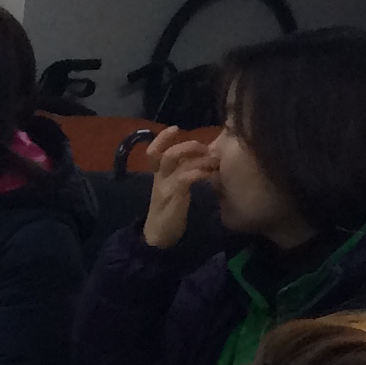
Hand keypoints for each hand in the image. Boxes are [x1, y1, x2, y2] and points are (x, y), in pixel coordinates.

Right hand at [141, 136, 219, 251]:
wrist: (159, 236)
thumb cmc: (170, 211)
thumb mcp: (174, 189)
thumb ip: (182, 173)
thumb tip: (203, 157)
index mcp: (159, 176)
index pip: (153, 152)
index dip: (162, 138)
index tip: (176, 128)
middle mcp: (160, 179)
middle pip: (165, 154)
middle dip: (186, 145)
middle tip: (205, 148)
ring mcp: (165, 188)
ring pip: (173, 162)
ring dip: (195, 157)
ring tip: (212, 161)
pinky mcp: (174, 198)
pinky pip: (184, 179)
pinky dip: (198, 172)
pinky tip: (209, 174)